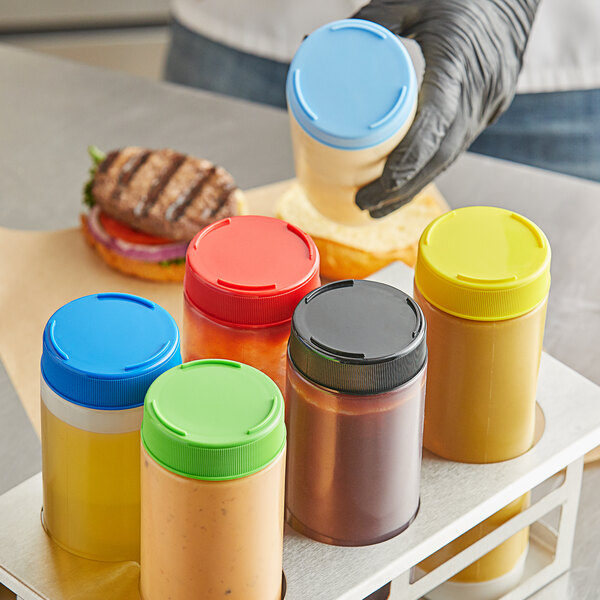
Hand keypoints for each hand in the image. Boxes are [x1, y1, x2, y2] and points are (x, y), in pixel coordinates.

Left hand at [353, 0, 539, 216]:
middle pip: (441, 156)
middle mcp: (478, 90)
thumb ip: (368, 24)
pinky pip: (458, 148)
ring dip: (414, 189)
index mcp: (457, 60)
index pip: (436, 121)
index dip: (410, 159)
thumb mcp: (408, 1)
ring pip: (450, 159)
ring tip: (377, 209)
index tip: (381, 184)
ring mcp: (488, 105)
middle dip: (402, 188)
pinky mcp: (489, 111)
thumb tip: (310, 42)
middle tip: (364, 204)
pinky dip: (429, 171)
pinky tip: (406, 188)